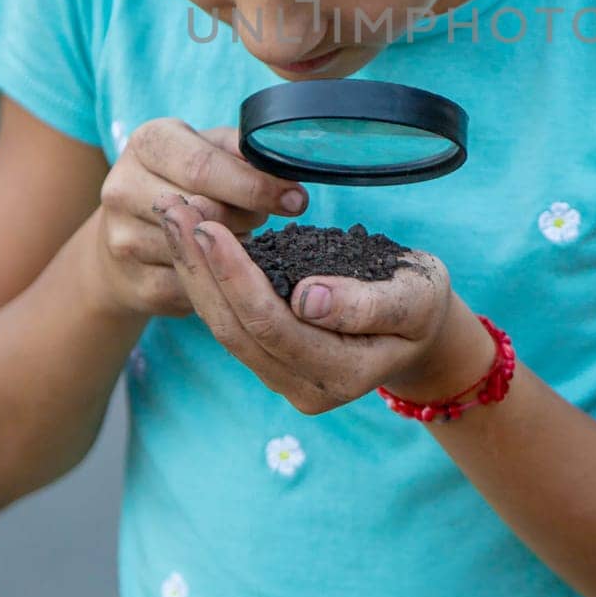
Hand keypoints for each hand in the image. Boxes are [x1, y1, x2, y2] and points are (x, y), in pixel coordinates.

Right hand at [91, 119, 308, 319]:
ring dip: (233, 251)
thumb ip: (241, 150)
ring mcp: (122, 238)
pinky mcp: (132, 283)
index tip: (295, 199)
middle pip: (203, 211)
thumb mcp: (207, 148)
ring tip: (239, 239)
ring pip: (198, 252)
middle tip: (264, 219)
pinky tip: (222, 268)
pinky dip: (216, 281)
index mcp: (147, 142)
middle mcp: (122, 187)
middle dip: (248, 217)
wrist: (128, 231)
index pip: (202, 167)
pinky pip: (192, 288)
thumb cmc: (183, 179)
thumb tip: (282, 165)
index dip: (254, 186)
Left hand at [158, 201, 455, 414]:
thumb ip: (369, 304)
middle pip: (234, 328)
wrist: (422, 330)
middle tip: (173, 209)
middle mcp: (305, 387)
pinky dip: (207, 281)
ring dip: (193, 272)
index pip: (270, 323)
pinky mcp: (271, 362)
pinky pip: (229, 324)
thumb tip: (308, 300)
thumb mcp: (416, 296)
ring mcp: (284, 379)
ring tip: (173, 216)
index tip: (207, 226)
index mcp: (341, 373)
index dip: (234, 276)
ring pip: (222, 328)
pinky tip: (192, 243)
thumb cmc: (422, 303)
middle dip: (199, 267)